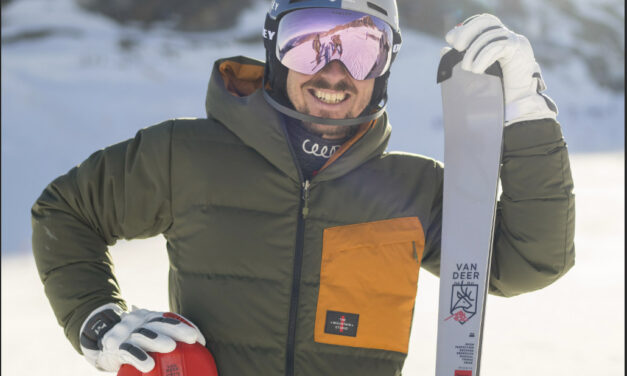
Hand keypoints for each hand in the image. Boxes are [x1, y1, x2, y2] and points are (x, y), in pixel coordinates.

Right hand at [79, 303, 205, 371]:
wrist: (98, 337)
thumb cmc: (132, 340)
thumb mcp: (146, 334)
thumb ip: (163, 339)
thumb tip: (191, 355)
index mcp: (150, 318)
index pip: (171, 319)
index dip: (186, 326)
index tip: (200, 339)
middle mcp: (139, 322)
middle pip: (160, 323)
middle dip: (177, 329)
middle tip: (192, 338)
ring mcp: (126, 332)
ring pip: (144, 334)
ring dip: (158, 340)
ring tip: (171, 347)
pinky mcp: (115, 346)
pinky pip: (128, 351)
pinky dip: (139, 357)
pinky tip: (148, 365)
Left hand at [443, 14, 557, 124]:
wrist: (514, 106)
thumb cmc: (494, 92)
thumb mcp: (474, 73)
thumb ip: (460, 61)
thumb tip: (443, 49)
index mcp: (496, 40)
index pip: (481, 23)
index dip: (465, 28)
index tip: (449, 39)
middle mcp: (507, 38)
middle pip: (487, 22)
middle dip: (468, 32)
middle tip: (457, 47)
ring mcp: (515, 42)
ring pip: (490, 35)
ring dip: (474, 51)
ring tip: (467, 68)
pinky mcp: (519, 50)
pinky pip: (498, 46)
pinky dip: (484, 56)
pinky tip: (477, 69)